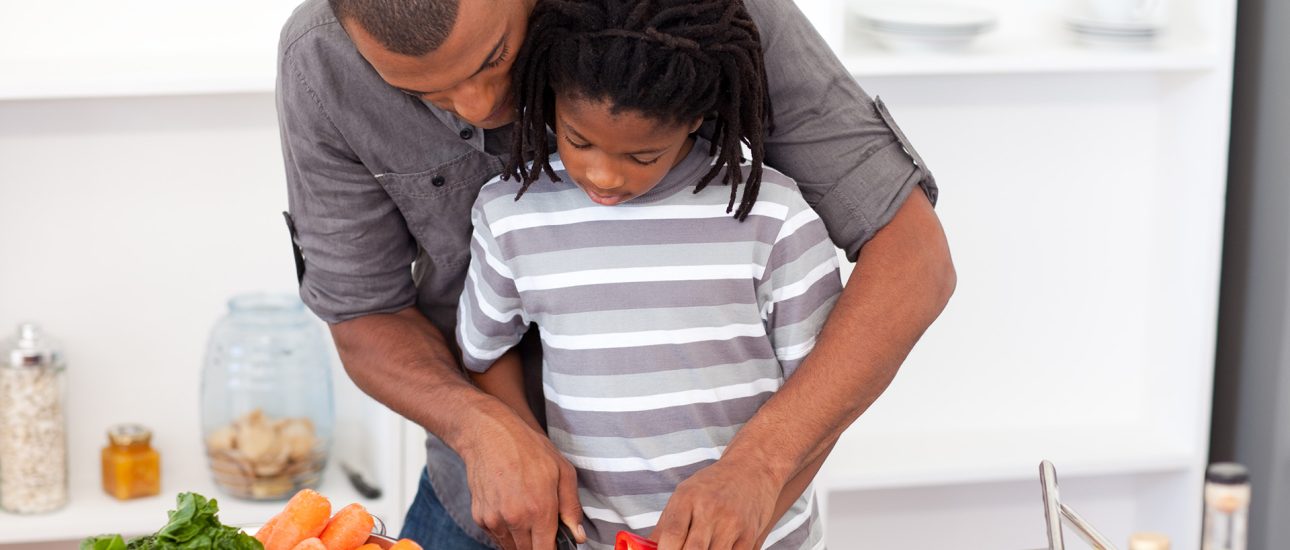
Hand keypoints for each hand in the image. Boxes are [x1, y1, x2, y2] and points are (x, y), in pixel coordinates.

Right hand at [458, 399, 586, 549]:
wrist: (489, 435)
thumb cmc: (528, 449)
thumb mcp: (562, 471)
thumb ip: (572, 507)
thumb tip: (578, 536)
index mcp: (539, 510)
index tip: (555, 543)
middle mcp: (515, 520)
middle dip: (538, 544)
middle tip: (543, 525)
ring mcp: (495, 520)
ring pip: (511, 547)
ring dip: (522, 539)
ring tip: (527, 513)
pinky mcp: (480, 518)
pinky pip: (497, 536)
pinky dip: (506, 530)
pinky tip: (511, 508)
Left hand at [650, 458, 781, 549]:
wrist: (752, 469)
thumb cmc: (712, 485)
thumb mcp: (684, 494)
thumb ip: (665, 525)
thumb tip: (645, 549)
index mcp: (688, 497)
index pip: (672, 534)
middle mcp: (710, 510)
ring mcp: (732, 524)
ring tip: (700, 548)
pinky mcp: (749, 535)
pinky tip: (715, 549)